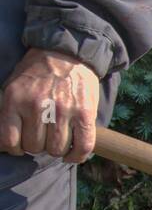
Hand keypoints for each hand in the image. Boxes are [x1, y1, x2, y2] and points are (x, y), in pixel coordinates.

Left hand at [0, 48, 99, 163]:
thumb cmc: (38, 73)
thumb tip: (8, 141)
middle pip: (35, 147)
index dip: (15, 149)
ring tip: (57, 141)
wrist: (66, 53)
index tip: (20, 146)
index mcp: (15, 99)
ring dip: (56, 151)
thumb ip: (11, 111)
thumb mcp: (14, 86)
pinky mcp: (84, 114)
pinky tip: (72, 155)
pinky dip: (76, 156)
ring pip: (57, 149)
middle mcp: (37, 106)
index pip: (9, 140)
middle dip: (37, 147)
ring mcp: (63, 111)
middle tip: (42, 138)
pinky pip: (82, 146)